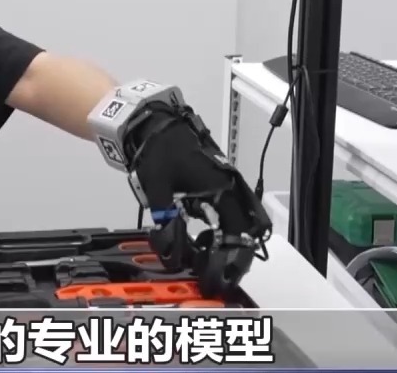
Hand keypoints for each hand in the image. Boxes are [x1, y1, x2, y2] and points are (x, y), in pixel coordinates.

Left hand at [130, 110, 270, 292]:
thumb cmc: (158, 152)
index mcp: (221, 190)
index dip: (234, 256)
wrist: (152, 124)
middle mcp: (228, 186)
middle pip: (244, 226)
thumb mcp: (158, 191)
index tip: (224, 273)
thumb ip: (167, 222)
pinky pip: (224, 206)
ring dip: (228, 237)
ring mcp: (223, 181)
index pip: (239, 231)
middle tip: (223, 270)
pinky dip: (219, 223)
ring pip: (236, 216)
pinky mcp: (213, 178)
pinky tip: (206, 234)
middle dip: (235, 250)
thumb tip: (171, 251)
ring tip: (213, 256)